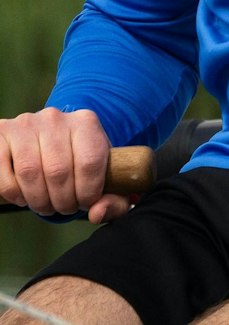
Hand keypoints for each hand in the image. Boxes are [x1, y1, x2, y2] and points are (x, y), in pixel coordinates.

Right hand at [0, 107, 127, 222]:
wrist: (53, 140)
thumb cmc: (82, 164)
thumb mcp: (105, 177)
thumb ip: (114, 200)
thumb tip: (97, 213)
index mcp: (86, 122)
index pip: (90, 163)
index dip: (88, 193)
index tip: (85, 204)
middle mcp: (55, 118)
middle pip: (58, 171)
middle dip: (62, 201)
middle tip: (64, 208)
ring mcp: (25, 123)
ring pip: (29, 172)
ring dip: (38, 200)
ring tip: (46, 206)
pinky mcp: (1, 133)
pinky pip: (4, 173)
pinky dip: (14, 193)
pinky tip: (24, 198)